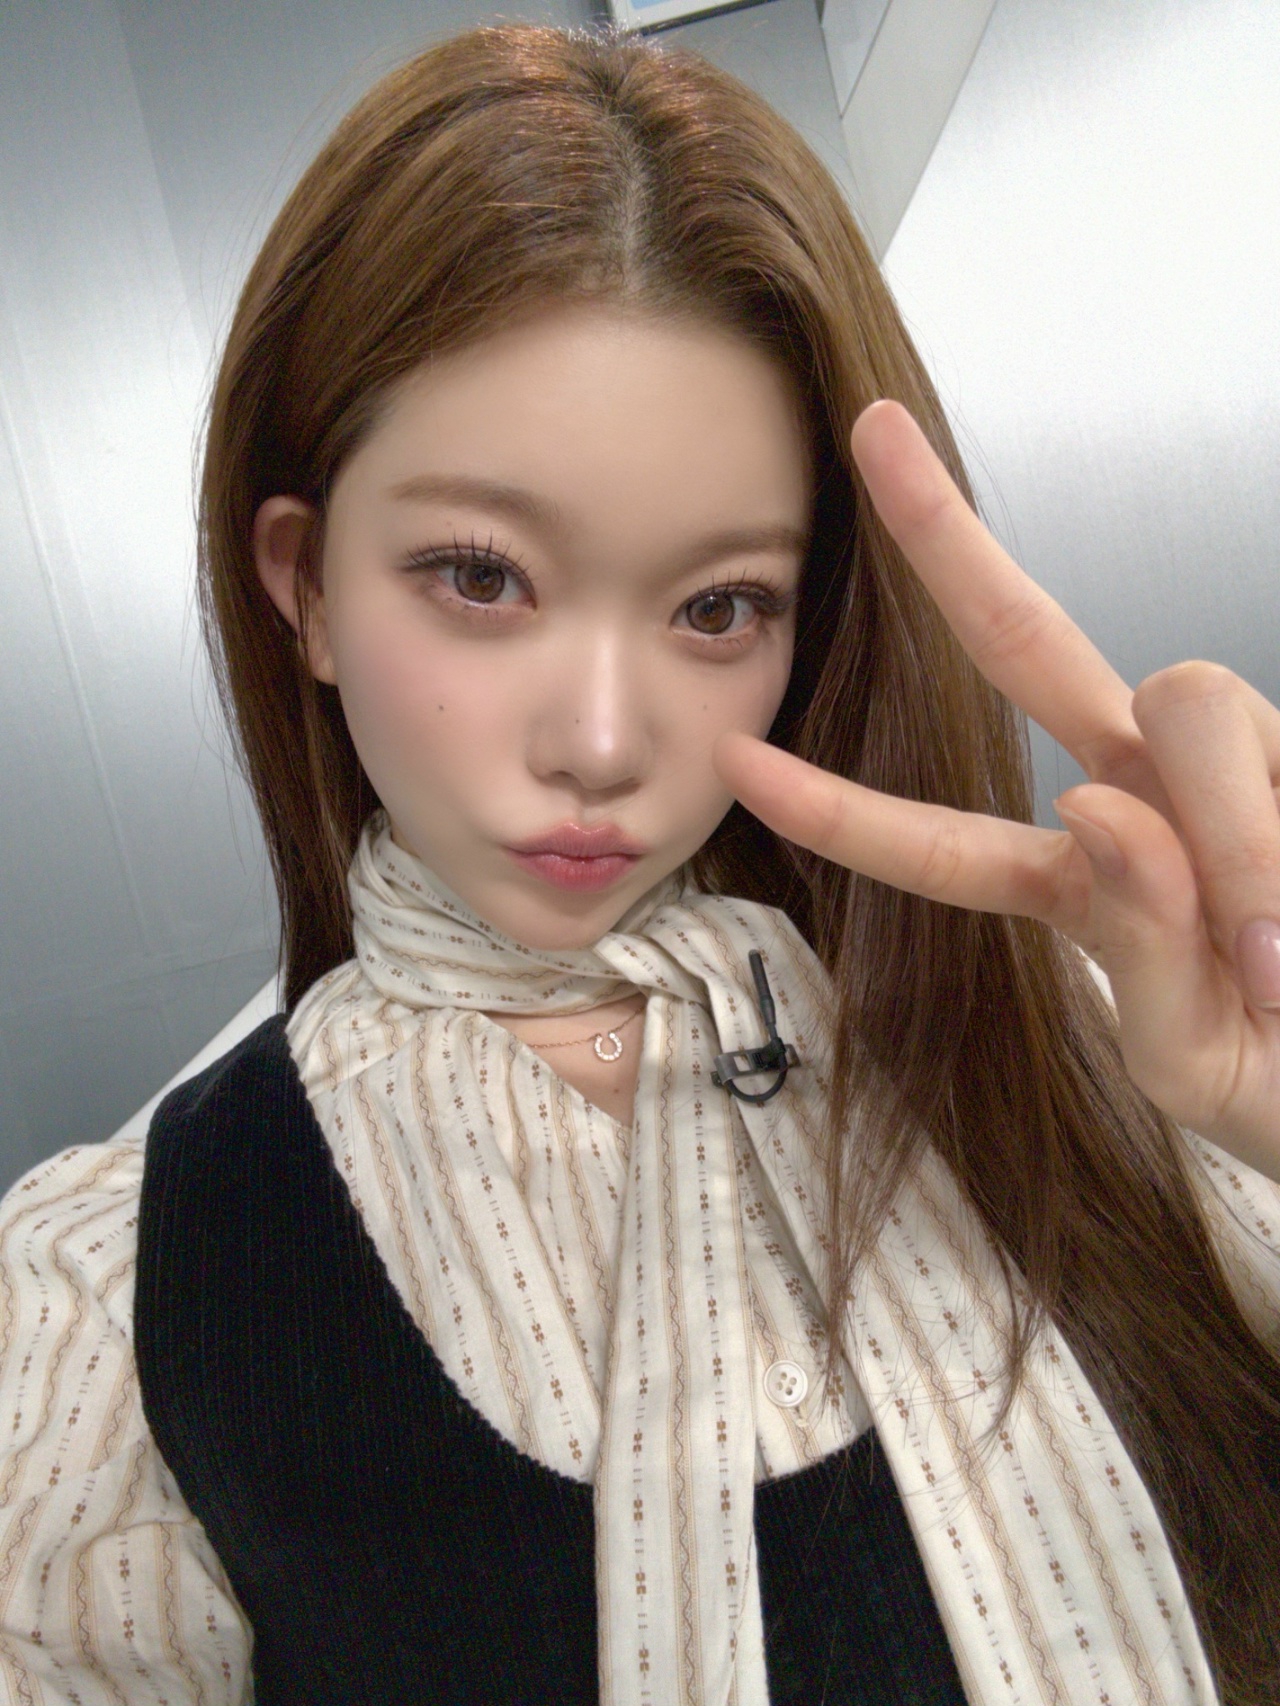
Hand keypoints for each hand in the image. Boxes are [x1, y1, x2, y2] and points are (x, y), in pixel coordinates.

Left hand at [714, 401, 1279, 1181]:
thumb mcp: (1194, 1055)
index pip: (943, 840)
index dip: (842, 808)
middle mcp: (1143, 799)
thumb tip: (1101, 806)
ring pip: (1189, 698)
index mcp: (1081, 886)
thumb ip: (1138, 950)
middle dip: (945, 545)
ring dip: (1237, 834)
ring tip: (1278, 964)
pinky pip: (1267, 755)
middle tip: (873, 435)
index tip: (737, 758)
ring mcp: (1227, 767)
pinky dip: (1272, 851)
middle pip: (1030, 643)